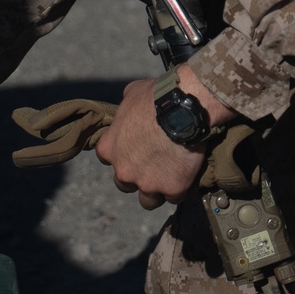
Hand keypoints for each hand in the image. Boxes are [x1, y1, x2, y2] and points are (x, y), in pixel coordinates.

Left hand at [95, 66, 237, 209]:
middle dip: (137, 177)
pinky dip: (181, 188)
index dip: (122, 154)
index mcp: (109, 148)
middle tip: (155, 164)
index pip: (107, 158)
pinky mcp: (172, 189)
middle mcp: (123, 170)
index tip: (135, 148)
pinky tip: (187, 174)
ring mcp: (147, 183)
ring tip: (171, 176)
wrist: (185, 108)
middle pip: (124, 185)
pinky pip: (175, 197)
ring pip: (148, 200)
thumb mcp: (133, 93)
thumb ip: (126, 106)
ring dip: (157, 191)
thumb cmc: (157, 96)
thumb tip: (129, 104)